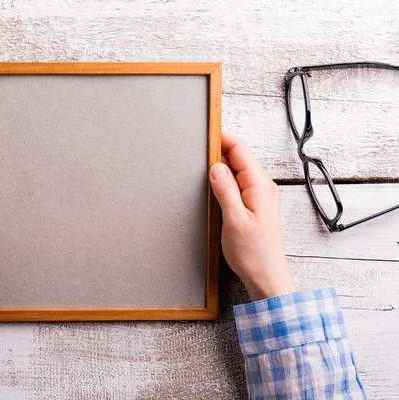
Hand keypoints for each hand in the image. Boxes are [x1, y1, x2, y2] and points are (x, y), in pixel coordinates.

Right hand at [209, 132, 295, 301]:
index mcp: (259, 187)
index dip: (222, 138)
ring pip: (238, 170)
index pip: (241, 150)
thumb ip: (225, 191)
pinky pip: (239, 183)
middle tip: (197, 150)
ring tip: (202, 166)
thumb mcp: (234, 221)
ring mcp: (260, 196)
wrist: (267, 277)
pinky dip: (225, 179)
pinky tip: (214, 185)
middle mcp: (263, 187)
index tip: (205, 133)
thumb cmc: (253, 254)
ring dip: (221, 165)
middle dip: (219, 150)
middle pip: (240, 157)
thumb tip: (216, 167)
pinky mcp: (255, 205)